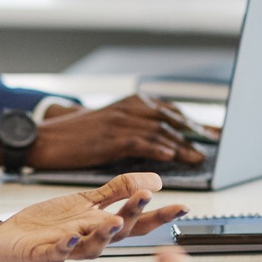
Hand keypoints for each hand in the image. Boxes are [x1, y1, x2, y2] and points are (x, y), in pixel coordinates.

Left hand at [0, 174, 188, 261]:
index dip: (160, 216)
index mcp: (103, 227)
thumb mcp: (87, 201)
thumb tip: (155, 179)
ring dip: (105, 234)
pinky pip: (57, 253)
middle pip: (119, 232)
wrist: (10, 240)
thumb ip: (119, 190)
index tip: (182, 207)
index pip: (138, 222)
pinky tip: (73, 237)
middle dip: (134, 216)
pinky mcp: (43, 253)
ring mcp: (68, 249)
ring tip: (116, 219)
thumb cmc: (49, 224)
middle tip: (145, 198)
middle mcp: (90, 240)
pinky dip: (66, 246)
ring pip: (92, 246)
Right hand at [25, 95, 217, 169]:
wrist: (45, 138)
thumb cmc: (76, 137)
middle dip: (195, 131)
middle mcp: (128, 108)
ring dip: (182, 144)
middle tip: (216, 143)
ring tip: (199, 157)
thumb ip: (136, 128)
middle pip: (170, 118)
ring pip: (159, 130)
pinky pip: (139, 141)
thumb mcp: (110, 126)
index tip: (214, 133)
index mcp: (131, 103)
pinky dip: (158, 148)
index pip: (170, 111)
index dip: (194, 123)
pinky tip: (171, 156)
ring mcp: (119, 121)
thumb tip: (165, 142)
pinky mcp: (109, 137)